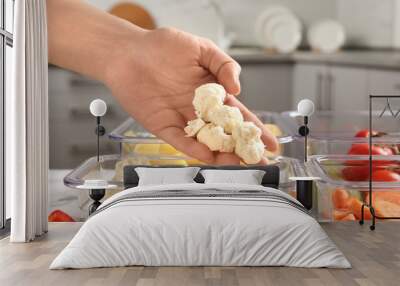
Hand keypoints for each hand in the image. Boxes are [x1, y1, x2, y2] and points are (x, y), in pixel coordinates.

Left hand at [106, 28, 277, 163]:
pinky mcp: (163, 127)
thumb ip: (224, 65)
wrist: (128, 52)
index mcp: (212, 93)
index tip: (271, 143)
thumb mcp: (201, 48)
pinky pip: (181, 141)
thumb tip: (237, 87)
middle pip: (226, 134)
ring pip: (206, 142)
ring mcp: (182, 120)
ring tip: (238, 163)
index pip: (239, 114)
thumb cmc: (162, 46)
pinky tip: (207, 155)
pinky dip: (194, 149)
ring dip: (222, 154)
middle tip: (260, 162)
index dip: (255, 129)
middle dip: (244, 148)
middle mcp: (200, 110)